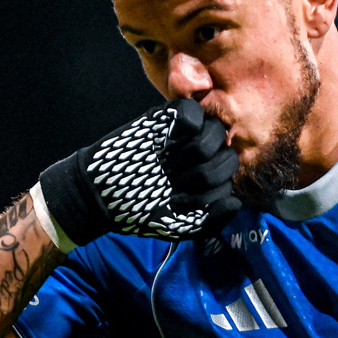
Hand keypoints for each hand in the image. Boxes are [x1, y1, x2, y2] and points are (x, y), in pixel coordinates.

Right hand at [37, 99, 240, 245]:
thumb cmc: (138, 210)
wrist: (100, 194)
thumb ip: (211, 221)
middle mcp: (198, 157)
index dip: (217, 190)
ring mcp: (183, 137)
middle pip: (229, 155)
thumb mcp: (178, 226)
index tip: (190, 201)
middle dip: (211, 172)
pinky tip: (177, 136)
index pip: (231, 179)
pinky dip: (191, 123)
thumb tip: (236, 201)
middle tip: (184, 181)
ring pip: (216, 131)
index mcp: (204, 179)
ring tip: (180, 160)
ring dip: (203, 149)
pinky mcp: (164, 120)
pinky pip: (193, 112)